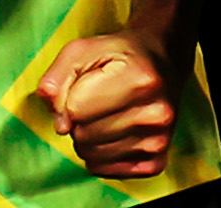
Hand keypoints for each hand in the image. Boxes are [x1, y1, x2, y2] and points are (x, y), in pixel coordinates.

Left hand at [37, 31, 176, 177]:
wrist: (163, 62)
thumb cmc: (119, 54)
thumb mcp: (84, 49)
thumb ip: (58, 76)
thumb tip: (57, 121)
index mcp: (138, 78)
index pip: (77, 108)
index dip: (67, 100)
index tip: (79, 89)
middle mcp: (155, 113)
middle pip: (84, 136)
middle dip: (77, 121)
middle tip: (92, 102)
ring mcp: (158, 140)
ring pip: (94, 157)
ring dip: (87, 140)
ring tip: (102, 116)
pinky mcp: (157, 161)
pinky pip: (108, 172)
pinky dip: (100, 156)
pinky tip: (111, 134)